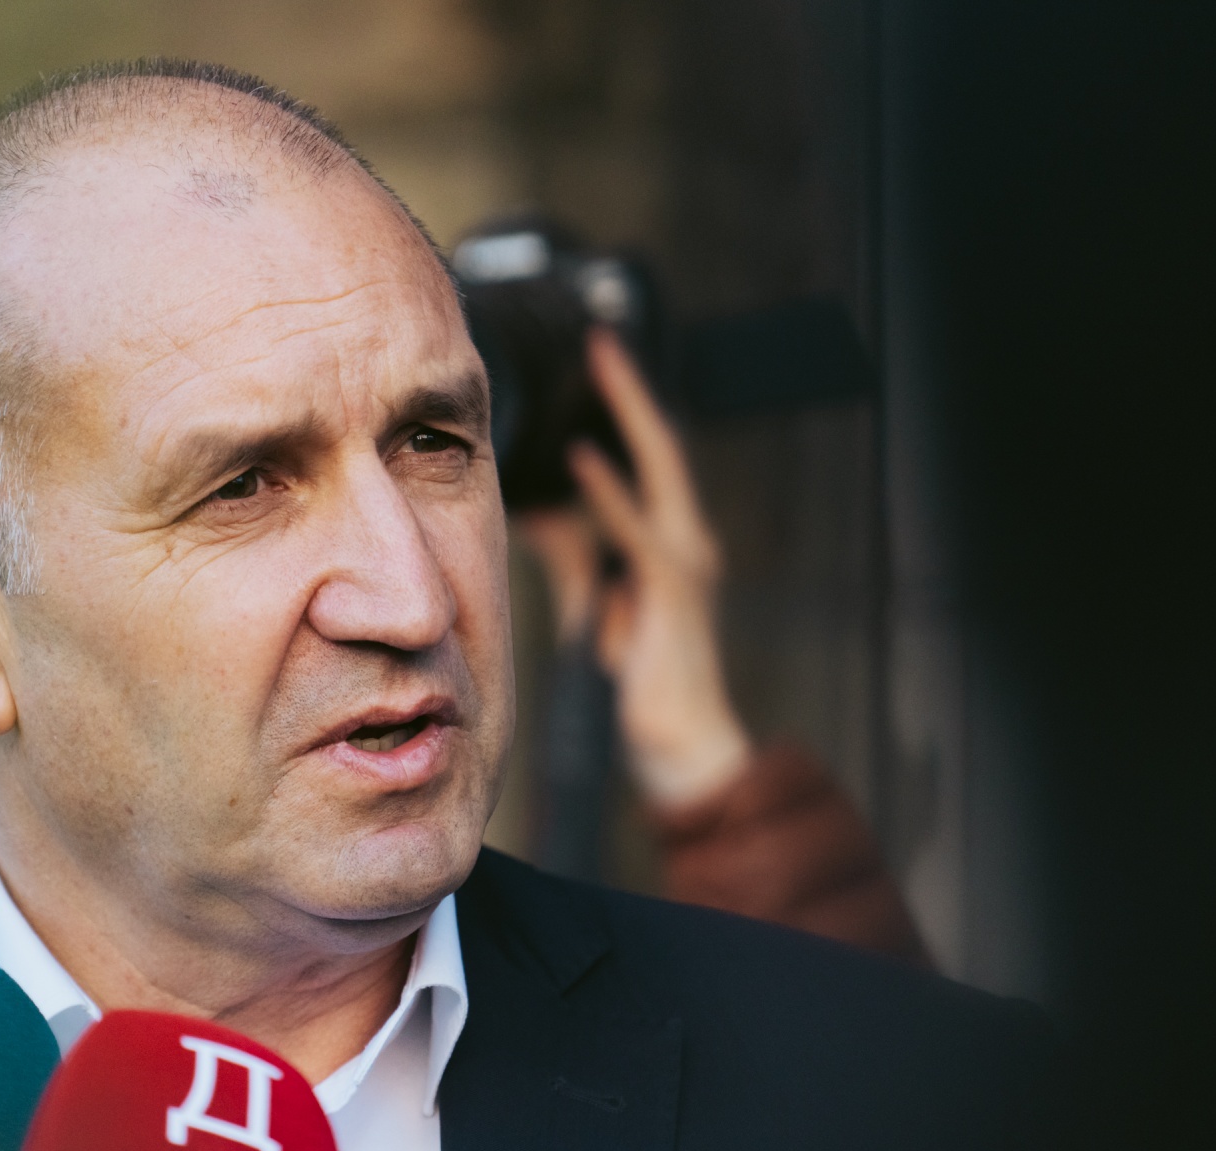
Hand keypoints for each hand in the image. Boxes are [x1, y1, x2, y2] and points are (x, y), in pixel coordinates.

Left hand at [567, 327, 751, 807]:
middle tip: (601, 338)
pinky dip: (611, 492)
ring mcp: (685, 562)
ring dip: (630, 412)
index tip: (594, 357)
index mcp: (667, 541)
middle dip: (631, 389)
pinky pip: (640, 531)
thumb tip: (531, 506)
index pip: (646, 457)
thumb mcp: (590, 598)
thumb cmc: (632, 679)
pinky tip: (581, 459)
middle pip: (661, 444)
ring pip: (661, 468)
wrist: (678, 746)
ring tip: (602, 364)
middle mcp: (684, 540)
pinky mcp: (671, 592)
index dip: (622, 405)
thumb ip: (569, 551)